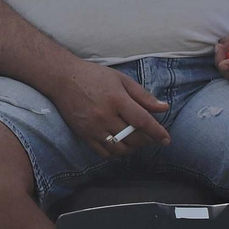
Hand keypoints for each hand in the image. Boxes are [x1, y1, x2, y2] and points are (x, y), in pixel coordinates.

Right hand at [48, 60, 170, 158]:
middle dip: (146, 140)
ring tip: (135, 141)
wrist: (62, 79)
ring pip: (119, 148)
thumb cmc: (94, 76)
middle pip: (133, 138)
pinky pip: (104, 152)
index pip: (142, 121)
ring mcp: (93, 127)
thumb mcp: (121, 80)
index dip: (157, 132)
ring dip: (132, 148)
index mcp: (116, 99)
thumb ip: (143, 95)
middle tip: (150, 137)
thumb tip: (164, 108)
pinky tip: (119, 144)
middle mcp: (104, 115)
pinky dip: (115, 152)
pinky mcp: (83, 134)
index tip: (166, 139)